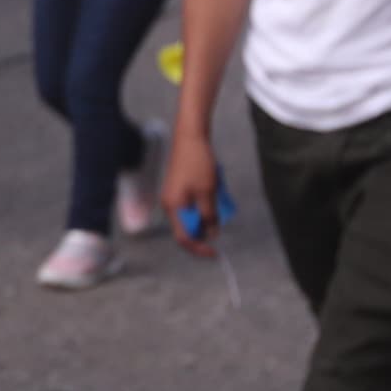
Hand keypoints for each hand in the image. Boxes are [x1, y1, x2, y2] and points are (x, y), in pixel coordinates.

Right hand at [167, 131, 224, 254]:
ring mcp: (173, 197)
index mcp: (173, 208)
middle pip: (187, 228)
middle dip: (205, 228)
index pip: (184, 238)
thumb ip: (209, 215)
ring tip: (218, 198)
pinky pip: (192, 205)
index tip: (216, 252)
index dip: (199, 248)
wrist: (190, 137)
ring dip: (207, 213)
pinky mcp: (179, 189)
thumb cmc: (197, 163)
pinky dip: (204, 204)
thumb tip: (213, 234)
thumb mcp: (208, 192)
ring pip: (192, 216)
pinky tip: (213, 190)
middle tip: (221, 220)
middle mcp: (170, 205)